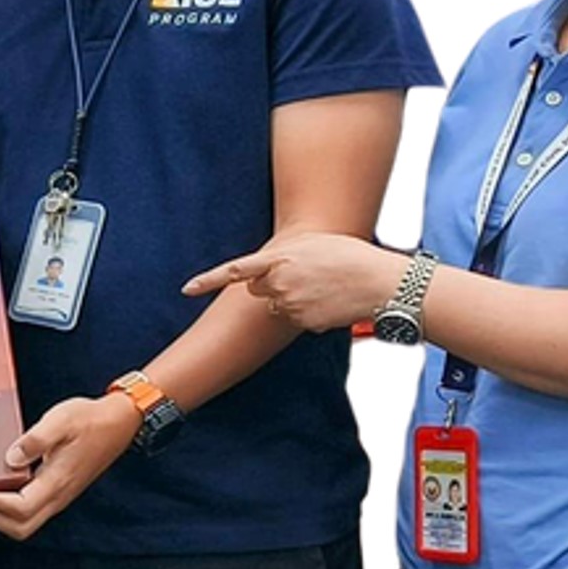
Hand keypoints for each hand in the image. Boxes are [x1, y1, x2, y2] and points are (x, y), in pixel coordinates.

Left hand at [0, 393, 136, 539]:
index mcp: (57, 481)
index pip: (20, 507)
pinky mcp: (59, 491)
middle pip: (21, 527)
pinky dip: (8, 512)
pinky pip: (31, 513)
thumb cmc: (90, 420)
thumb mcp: (60, 420)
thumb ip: (34, 440)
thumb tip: (10, 458)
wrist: (119, 423)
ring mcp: (60, 496)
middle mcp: (59, 496)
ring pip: (25, 524)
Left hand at [182, 232, 400, 333]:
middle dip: (273, 285)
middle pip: (260, 290)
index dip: (208, 281)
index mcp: (280, 259)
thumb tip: (271, 266)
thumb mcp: (314, 244)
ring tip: (323, 288)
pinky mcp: (305, 324)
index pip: (234, 271)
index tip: (187, 289)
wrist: (380, 283)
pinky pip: (298, 320)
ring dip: (294, 299)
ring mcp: (292, 306)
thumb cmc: (351, 256)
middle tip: (303, 276)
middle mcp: (281, 284)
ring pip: (279, 306)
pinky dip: (310, 313)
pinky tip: (330, 302)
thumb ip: (286, 254)